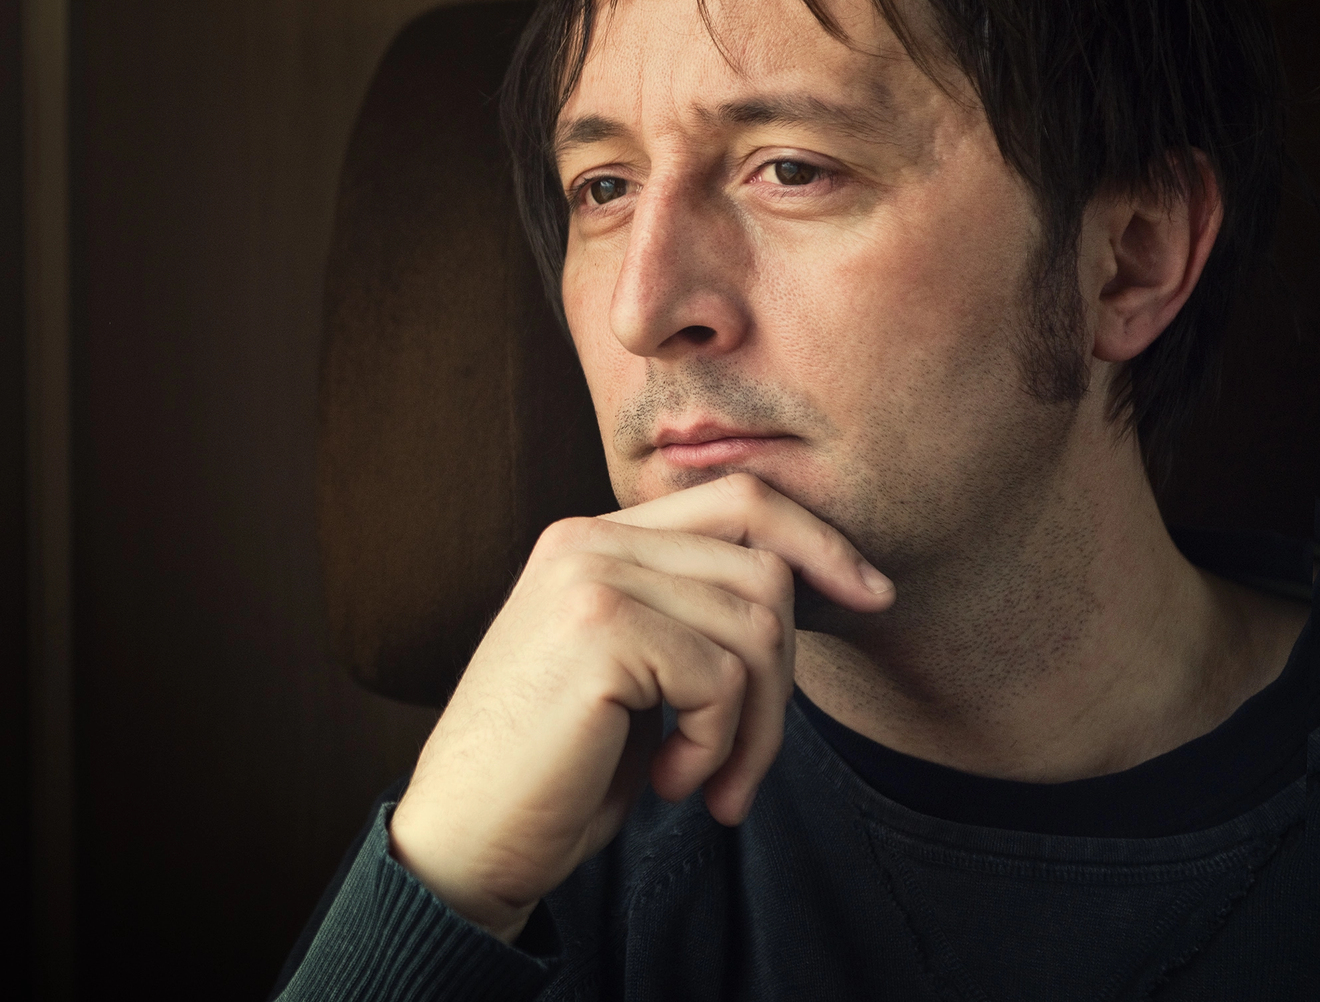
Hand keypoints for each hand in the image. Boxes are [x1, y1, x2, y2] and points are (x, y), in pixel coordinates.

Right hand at [386, 473, 892, 941]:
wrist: (464, 839)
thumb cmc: (553, 772)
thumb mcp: (630, 674)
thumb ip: (687, 614)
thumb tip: (808, 582)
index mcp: (591, 540)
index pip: (738, 500)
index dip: (818, 539)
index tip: (874, 594)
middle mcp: (587, 541)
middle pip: (764, 568)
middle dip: (783, 680)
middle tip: (742, 764)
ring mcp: (590, 578)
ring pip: (758, 627)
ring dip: (754, 729)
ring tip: (707, 781)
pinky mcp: (600, 630)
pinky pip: (723, 680)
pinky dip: (718, 747)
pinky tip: (671, 783)